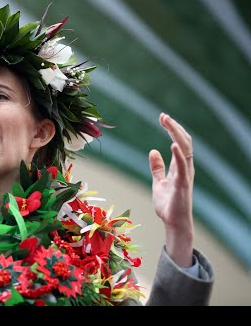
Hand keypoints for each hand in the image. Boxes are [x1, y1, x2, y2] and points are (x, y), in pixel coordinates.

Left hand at [148, 113, 194, 266]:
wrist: (173, 223)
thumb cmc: (168, 205)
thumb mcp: (158, 182)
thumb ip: (157, 168)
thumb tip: (153, 151)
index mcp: (179, 166)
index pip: (179, 142)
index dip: (172, 129)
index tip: (162, 117)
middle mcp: (185, 168)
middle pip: (184, 142)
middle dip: (174, 127)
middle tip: (163, 116)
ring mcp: (185, 175)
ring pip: (185, 150)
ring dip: (176, 134)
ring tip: (167, 122)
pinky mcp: (182, 184)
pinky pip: (183, 167)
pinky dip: (178, 155)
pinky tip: (173, 144)